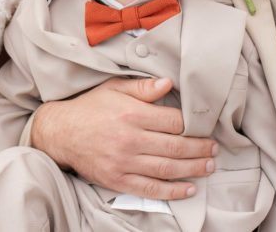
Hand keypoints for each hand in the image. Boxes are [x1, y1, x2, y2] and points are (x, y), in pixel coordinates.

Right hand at [31, 77, 217, 199]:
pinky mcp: (118, 180)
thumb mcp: (113, 89)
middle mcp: (129, 139)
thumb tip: (169, 83)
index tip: (206, 127)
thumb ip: (142, 88)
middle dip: (200, 149)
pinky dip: (172, 191)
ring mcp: (124, 162)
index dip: (194, 125)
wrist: (60, 132)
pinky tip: (188, 188)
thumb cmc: (89, 108)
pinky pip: (150, 189)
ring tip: (209, 166)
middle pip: (176, 146)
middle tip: (215, 149)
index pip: (173, 121)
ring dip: (193, 169)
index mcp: (131, 113)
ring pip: (167, 169)